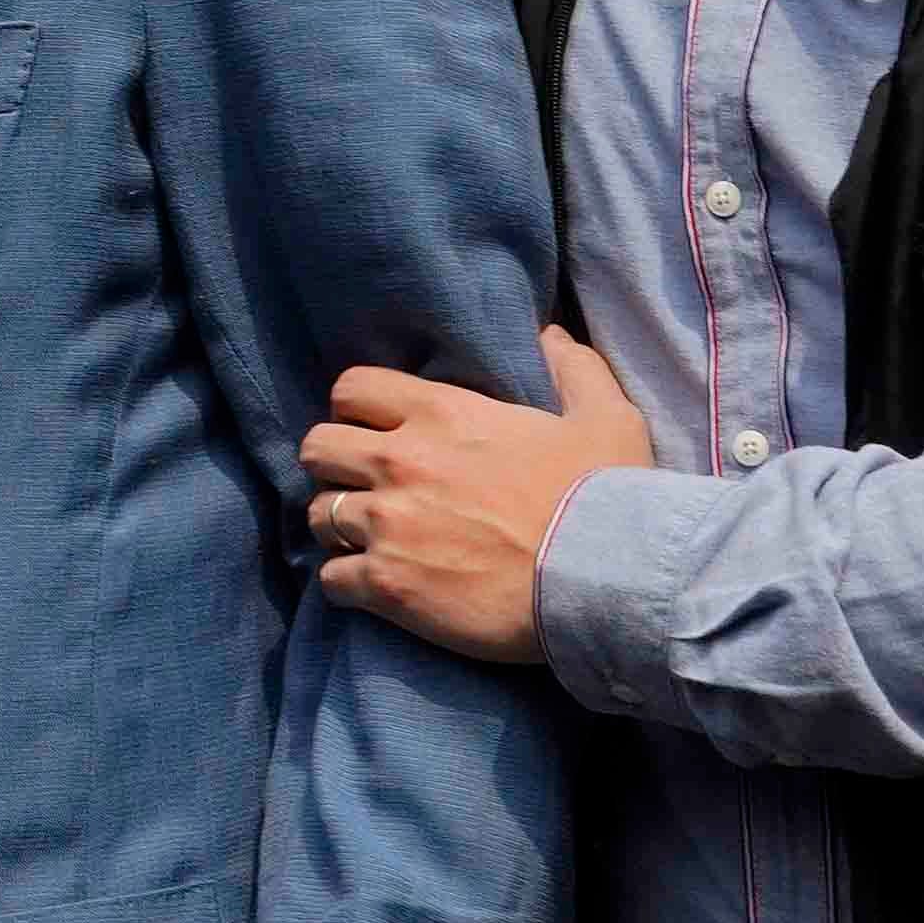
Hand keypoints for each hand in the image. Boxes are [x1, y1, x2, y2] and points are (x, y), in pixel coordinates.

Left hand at [298, 327, 651, 664]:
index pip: (352, 388)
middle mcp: (402, 461)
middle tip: (364, 486)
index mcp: (444, 412)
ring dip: (339, 526)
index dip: (356, 409)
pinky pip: (331, 579)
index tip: (375, 429)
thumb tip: (551, 335)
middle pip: (317, 449)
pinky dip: (347, 583)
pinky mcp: (387, 584)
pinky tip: (374, 587)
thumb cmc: (605, 498)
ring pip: (317, 514)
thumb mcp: (606, 417)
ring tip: (368, 540)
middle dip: (334, 466)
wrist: (604, 581)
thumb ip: (574, 369)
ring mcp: (388, 524)